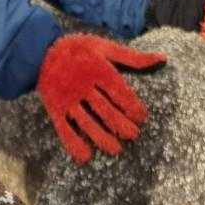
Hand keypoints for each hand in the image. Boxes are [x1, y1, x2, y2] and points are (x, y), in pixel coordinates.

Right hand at [37, 33, 167, 162]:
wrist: (41, 51)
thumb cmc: (80, 48)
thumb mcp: (105, 47)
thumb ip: (133, 58)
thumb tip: (163, 58)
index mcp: (98, 69)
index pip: (119, 91)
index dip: (132, 106)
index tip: (141, 117)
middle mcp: (83, 85)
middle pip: (105, 109)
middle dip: (120, 124)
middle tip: (133, 136)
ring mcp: (68, 99)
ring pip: (87, 121)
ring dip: (101, 137)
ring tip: (115, 150)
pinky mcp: (55, 109)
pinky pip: (64, 128)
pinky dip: (73, 143)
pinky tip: (85, 157)